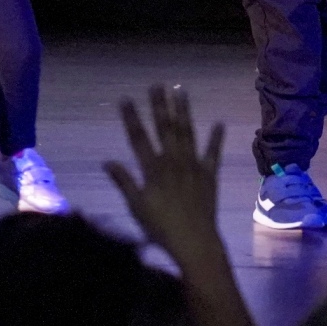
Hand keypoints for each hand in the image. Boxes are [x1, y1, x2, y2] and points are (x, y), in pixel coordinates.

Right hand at [104, 86, 224, 264]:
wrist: (194, 241)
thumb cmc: (160, 227)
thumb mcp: (136, 206)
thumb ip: (124, 182)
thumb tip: (107, 161)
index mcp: (153, 169)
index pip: (138, 138)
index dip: (131, 118)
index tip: (126, 99)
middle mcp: (173, 161)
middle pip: (164, 128)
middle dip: (160, 105)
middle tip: (157, 84)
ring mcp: (193, 165)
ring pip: (187, 132)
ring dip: (183, 111)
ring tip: (181, 91)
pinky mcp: (209, 174)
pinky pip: (213, 153)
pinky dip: (216, 138)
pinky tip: (219, 122)